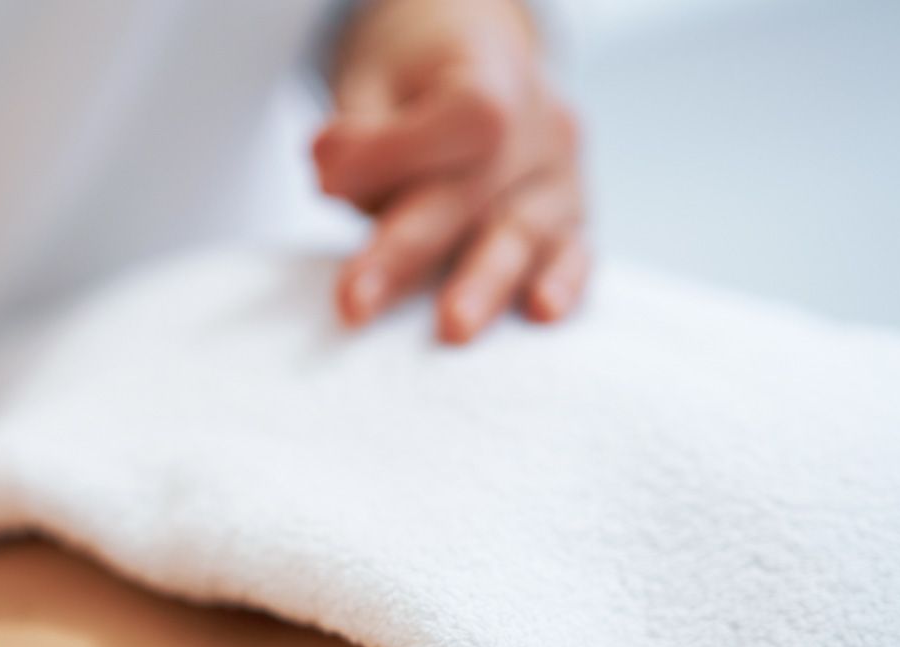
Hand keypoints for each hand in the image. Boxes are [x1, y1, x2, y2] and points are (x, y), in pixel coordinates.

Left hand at [314, 0, 587, 342]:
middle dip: (409, 249)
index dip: (396, 152)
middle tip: (355, 303)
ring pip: (524, 231)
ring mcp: (561, 175)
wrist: (477, 64)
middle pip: (477, 190)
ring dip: (484, 282)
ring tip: (452, 328)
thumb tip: (330, 170)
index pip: (462, 114)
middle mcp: (539, 122)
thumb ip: (358, 131)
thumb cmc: (416, 83)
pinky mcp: (570, 222)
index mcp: (493, 71)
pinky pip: (573, 253)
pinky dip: (562, 282)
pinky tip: (543, 311)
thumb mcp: (375, 81)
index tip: (327, 181)